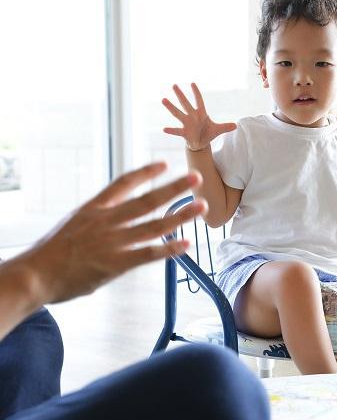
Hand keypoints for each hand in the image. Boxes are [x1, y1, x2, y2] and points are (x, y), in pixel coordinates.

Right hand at [18, 162, 207, 303]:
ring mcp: (112, 242)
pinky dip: (169, 249)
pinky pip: (149, 255)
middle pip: (147, 200)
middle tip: (195, 177)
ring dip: (181, 215)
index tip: (164, 164)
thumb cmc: (49, 254)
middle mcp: (106, 221)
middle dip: (174, 187)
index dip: (146, 173)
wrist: (33, 276)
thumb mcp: (72, 225)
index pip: (123, 183)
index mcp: (94, 208)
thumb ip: (96, 219)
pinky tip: (186, 244)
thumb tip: (113, 217)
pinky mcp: (115, 264)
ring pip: (154, 225)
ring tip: (201, 206)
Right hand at [162, 83, 236, 150]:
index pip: (199, 101)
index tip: (192, 83)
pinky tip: (164, 129)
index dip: (196, 93)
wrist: (201, 143)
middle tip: (174, 85)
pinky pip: (177, 131)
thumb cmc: (208, 133)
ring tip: (163, 99)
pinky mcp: (184, 133)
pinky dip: (171, 130)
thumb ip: (225, 127)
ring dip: (171, 107)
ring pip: (178, 114)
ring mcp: (187, 124)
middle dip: (180, 95)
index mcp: (201, 114)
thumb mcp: (218, 130)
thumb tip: (236, 126)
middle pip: (185, 103)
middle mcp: (192, 117)